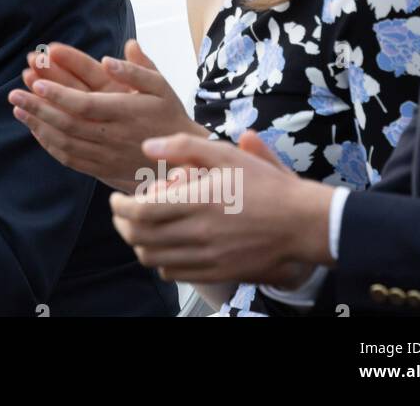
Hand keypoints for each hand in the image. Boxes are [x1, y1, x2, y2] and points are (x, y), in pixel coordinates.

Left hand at [10, 40, 202, 190]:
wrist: (179, 162)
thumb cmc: (169, 117)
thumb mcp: (163, 88)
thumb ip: (140, 69)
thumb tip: (120, 49)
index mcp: (126, 113)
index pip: (86, 104)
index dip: (60, 94)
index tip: (37, 82)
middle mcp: (113, 136)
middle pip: (68, 123)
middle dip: (39, 108)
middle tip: (14, 93)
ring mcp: (105, 156)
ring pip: (64, 141)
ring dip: (37, 124)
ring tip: (17, 107)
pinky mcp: (99, 169)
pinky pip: (68, 157)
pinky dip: (48, 143)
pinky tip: (34, 128)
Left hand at [110, 131, 334, 287]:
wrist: (302, 222)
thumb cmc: (265, 185)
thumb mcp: (226, 154)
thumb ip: (184, 146)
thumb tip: (148, 147)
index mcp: (199, 202)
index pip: (141, 212)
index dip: (119, 207)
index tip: (116, 200)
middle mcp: (200, 233)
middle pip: (140, 238)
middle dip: (122, 225)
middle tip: (122, 214)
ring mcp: (208, 257)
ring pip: (153, 258)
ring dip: (138, 244)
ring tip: (140, 229)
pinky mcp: (218, 272)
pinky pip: (174, 274)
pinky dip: (160, 261)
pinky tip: (165, 246)